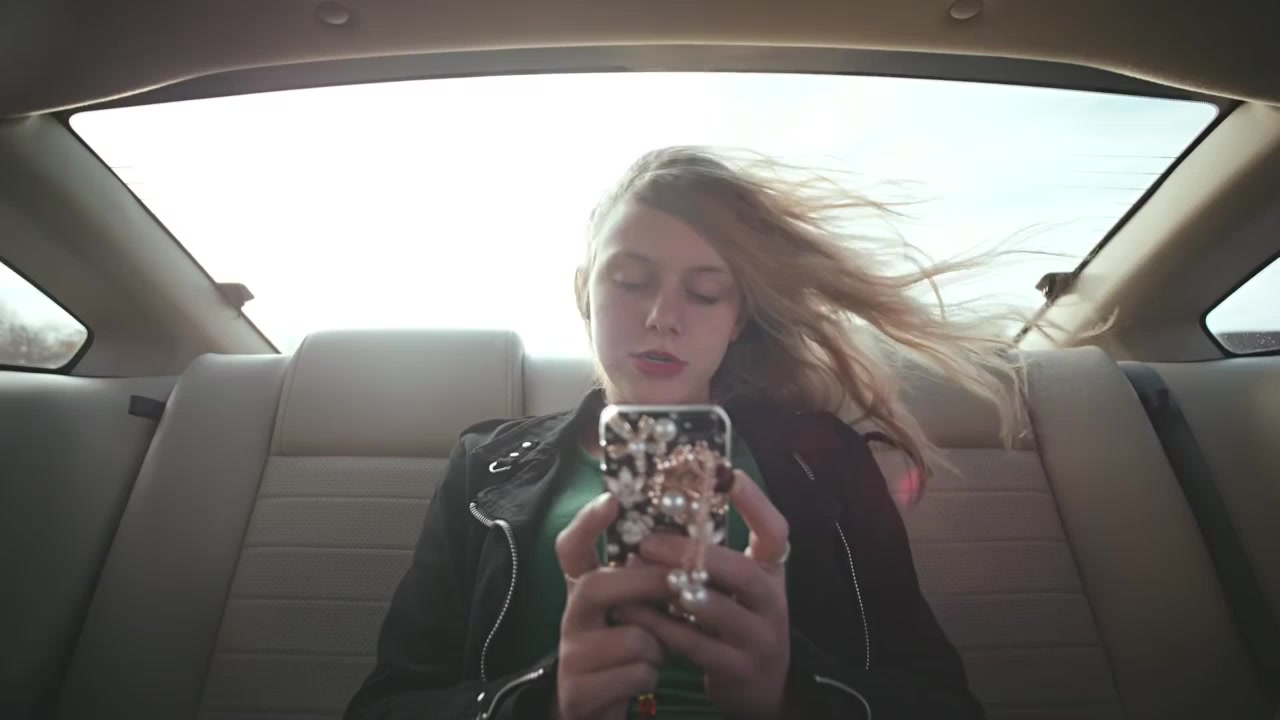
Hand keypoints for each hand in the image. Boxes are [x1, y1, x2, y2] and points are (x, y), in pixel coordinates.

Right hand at [553, 493, 672, 719]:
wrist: (594, 707)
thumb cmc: (623, 650)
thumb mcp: (630, 611)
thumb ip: (643, 581)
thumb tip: (684, 546)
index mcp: (582, 590)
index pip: (571, 549)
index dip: (587, 523)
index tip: (611, 500)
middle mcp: (570, 616)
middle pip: (597, 586)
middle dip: (647, 585)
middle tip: (680, 584)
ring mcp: (571, 654)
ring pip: (632, 638)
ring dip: (656, 648)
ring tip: (651, 654)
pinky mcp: (579, 691)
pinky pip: (635, 674)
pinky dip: (649, 678)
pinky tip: (640, 680)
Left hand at [613, 470, 790, 719]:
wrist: (760, 685)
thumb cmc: (737, 620)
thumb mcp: (737, 583)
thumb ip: (712, 552)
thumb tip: (668, 505)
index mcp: (772, 571)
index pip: (775, 532)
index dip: (755, 504)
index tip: (730, 475)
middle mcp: (773, 602)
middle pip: (743, 572)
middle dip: (693, 554)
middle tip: (648, 541)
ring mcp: (760, 638)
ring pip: (717, 610)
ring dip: (672, 590)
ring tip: (635, 573)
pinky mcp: (739, 670)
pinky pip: (696, 645)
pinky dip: (662, 627)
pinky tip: (634, 612)